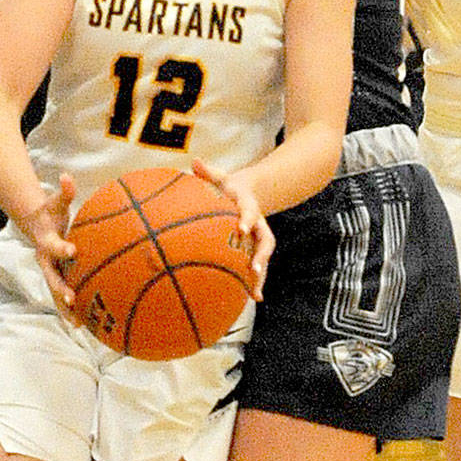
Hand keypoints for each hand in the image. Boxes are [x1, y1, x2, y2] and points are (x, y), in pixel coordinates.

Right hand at [14, 169, 76, 312]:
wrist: (34, 224)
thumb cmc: (49, 212)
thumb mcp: (55, 201)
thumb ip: (64, 191)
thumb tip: (66, 177)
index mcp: (46, 241)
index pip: (54, 246)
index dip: (62, 248)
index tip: (73, 251)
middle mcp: (46, 260)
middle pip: (52, 278)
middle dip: (61, 289)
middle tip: (72, 299)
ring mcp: (50, 272)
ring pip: (56, 292)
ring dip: (65, 308)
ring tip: (78, 323)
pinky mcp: (57, 278)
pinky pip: (63, 296)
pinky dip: (71, 310)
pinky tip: (84, 323)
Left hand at [193, 158, 273, 299]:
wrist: (250, 192)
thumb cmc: (229, 187)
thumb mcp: (221, 177)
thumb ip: (209, 172)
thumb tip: (195, 162)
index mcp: (249, 206)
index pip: (250, 213)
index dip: (247, 220)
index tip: (241, 228)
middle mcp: (258, 224)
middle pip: (264, 242)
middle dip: (261, 256)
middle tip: (255, 269)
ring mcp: (258, 239)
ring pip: (263, 258)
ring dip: (261, 276)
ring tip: (256, 295)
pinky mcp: (254, 249)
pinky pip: (256, 266)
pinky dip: (254, 281)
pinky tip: (252, 298)